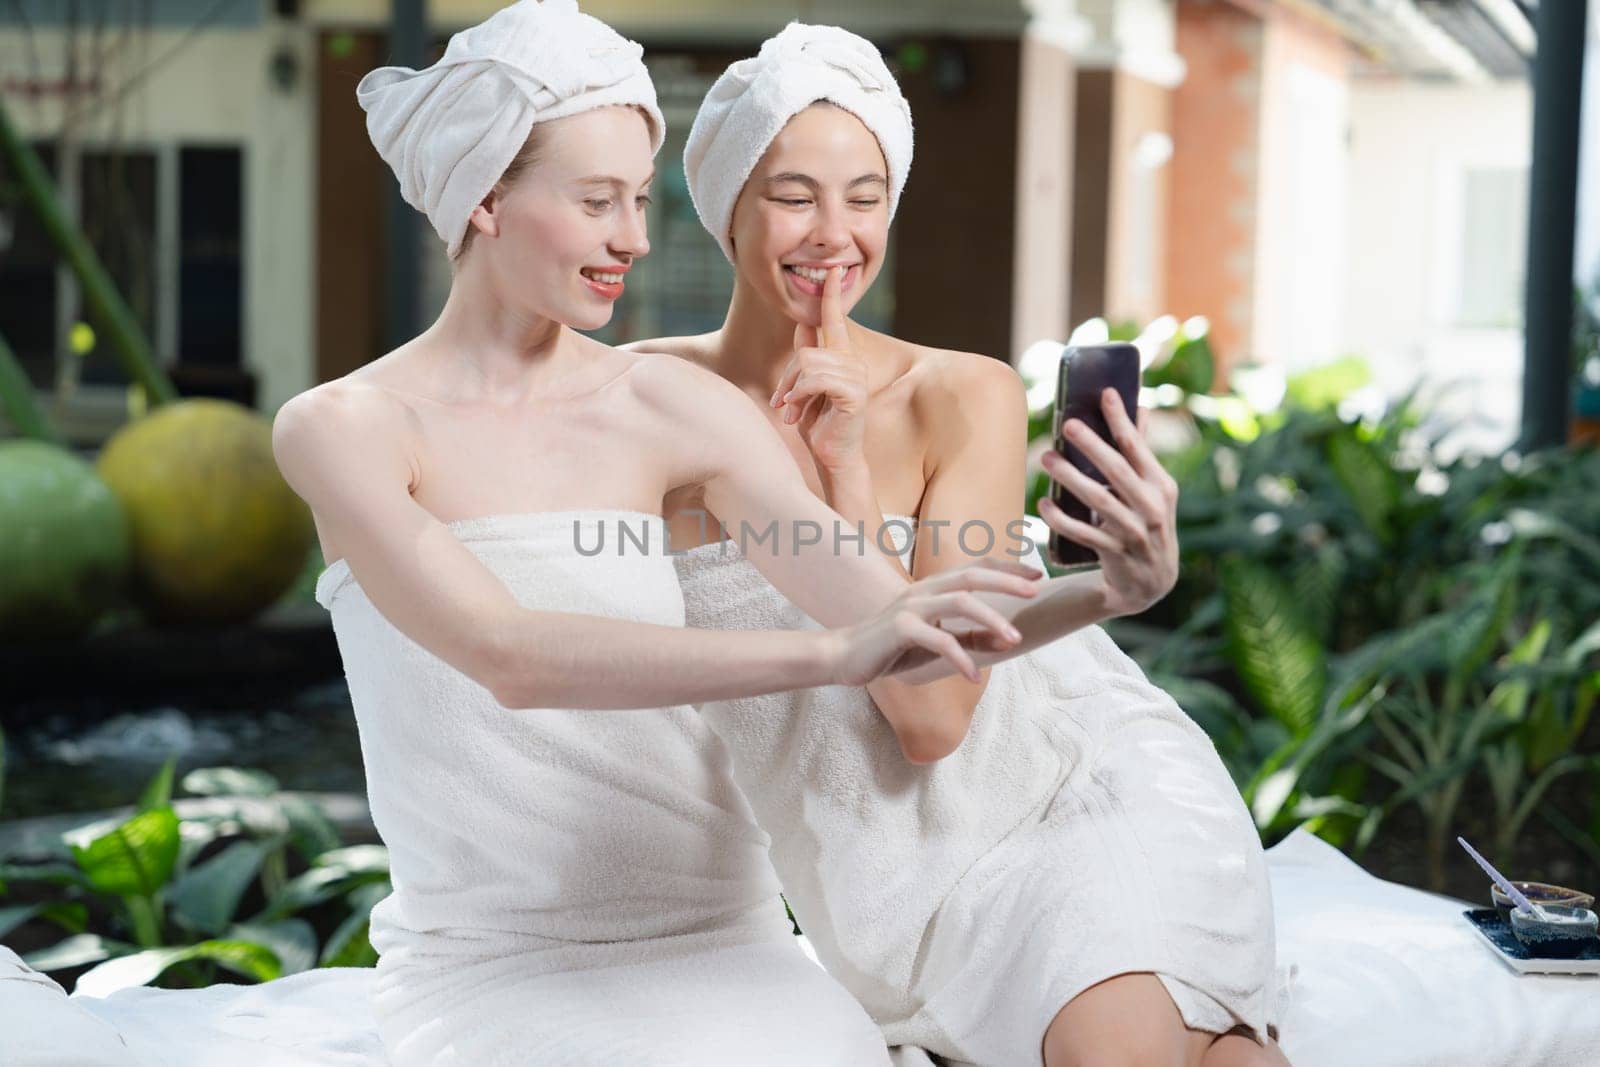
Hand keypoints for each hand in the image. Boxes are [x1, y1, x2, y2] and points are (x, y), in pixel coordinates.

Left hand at [770, 266, 868, 474]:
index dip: (832, 296)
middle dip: (787, 377)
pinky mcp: (853, 393)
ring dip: (792, 391)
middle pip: (806, 350)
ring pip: (807, 364)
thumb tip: (802, 326)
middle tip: (783, 403)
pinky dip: (800, 395)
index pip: (835, 321)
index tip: (833, 272)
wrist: (834, 459)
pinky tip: (797, 413)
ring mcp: (856, 376)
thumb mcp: (805, 389)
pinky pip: (815, 380)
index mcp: (842, 359)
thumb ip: (806, 358)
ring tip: (791, 412)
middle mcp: (853, 363)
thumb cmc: (819, 426)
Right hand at [826, 558, 1041, 685]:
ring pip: (960, 602)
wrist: (844, 657)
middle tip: (1035, 592)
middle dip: (1006, 581)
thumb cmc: (891, 648)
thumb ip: (970, 638)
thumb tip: (1008, 639)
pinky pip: (938, 640)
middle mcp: (923, 590)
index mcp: (932, 588)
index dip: (1006, 568)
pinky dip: (960, 658)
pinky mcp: (899, 629)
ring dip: (991, 619)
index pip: (974, 568)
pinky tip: (973, 677)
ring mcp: (910, 607)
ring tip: (1015, 639)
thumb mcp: (937, 642)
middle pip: (971, 575)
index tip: (1036, 575)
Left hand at [1038, 389, 1179, 616]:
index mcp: (1161, 485)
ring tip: (1047, 458)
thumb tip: (1139, 408)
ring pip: (1098, 502)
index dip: (1122, 420)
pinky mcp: (1116, 554)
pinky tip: (1043, 504)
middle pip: (1118, 471)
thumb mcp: (1152, 491)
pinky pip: (1084, 534)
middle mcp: (1153, 507)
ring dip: (1070, 479)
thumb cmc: (1147, 523)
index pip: (1139, 448)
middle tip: (1067, 425)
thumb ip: (1141, 452)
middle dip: (1092, 446)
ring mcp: (1135, 533)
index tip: (1105, 394)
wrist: (1151, 583)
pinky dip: (1061, 519)